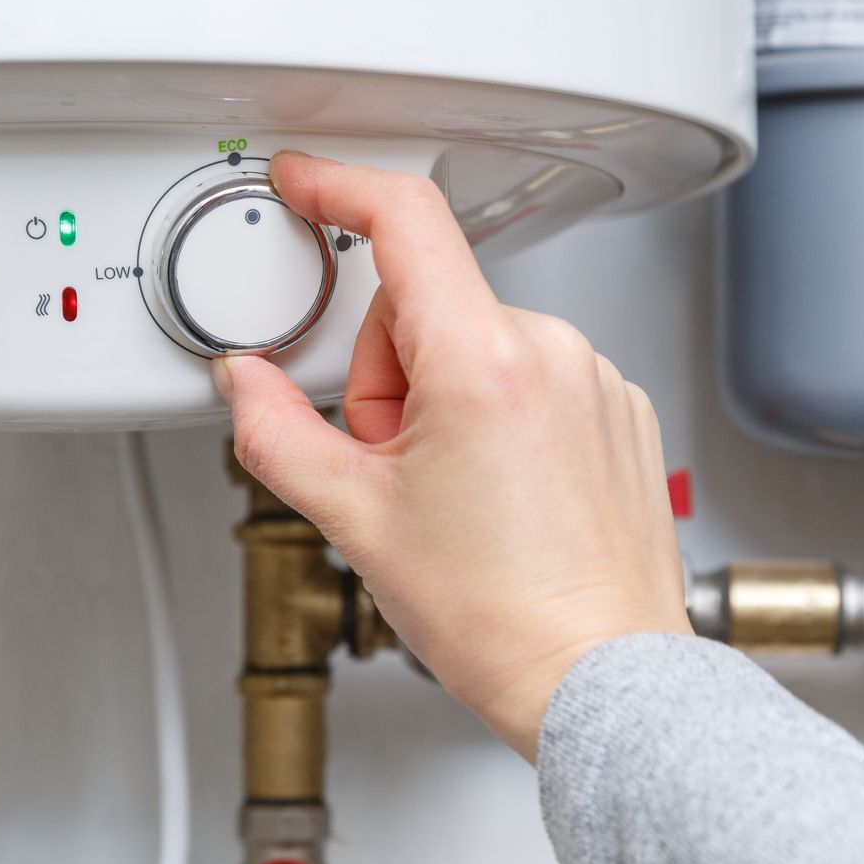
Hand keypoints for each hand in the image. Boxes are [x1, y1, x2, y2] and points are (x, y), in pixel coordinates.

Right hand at [215, 152, 690, 758]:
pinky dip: (499, 419)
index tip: (304, 183)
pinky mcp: (620, 413)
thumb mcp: (354, 520)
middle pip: (426, 307)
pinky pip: (532, 379)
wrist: (598, 679)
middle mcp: (552, 352)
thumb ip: (275, 432)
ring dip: (442, 400)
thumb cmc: (500, 617)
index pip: (403, 219)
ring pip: (477, 345)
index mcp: (482, 361)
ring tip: (452, 498)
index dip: (338, 186)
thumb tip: (243, 384)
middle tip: (393, 469)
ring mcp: (595, 381)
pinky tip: (499, 500)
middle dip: (388, 376)